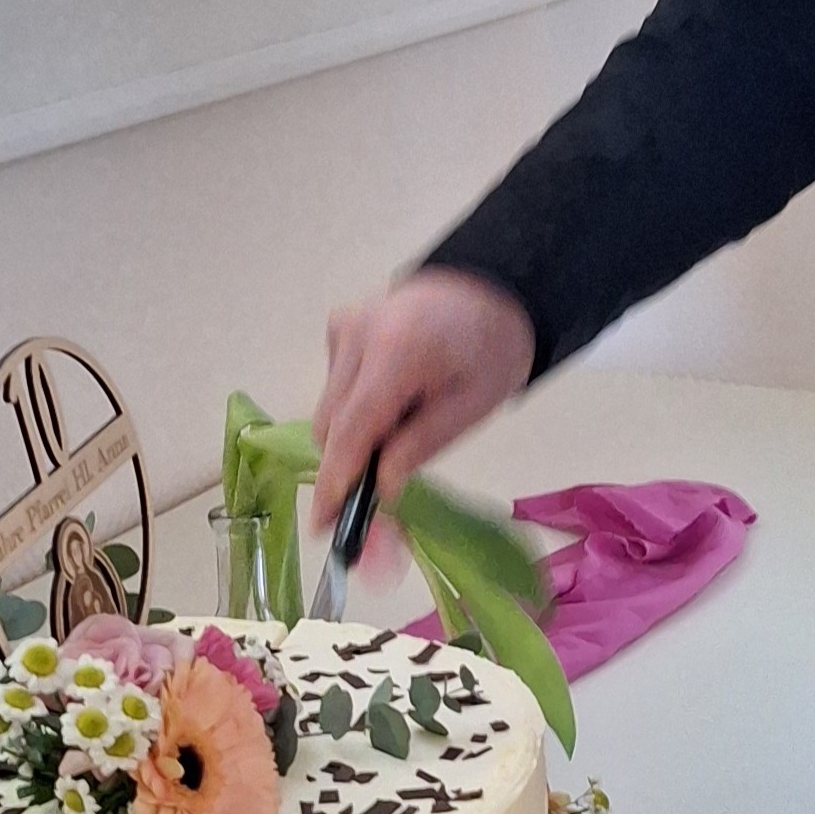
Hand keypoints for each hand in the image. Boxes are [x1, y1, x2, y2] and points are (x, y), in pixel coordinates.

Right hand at [311, 269, 534, 528]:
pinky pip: (334, 383)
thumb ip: (420, 447)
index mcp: (398, 350)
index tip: (323, 524)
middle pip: (332, 423)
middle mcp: (358, 332)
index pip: (352, 427)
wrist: (491, 289)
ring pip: (328, 407)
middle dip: (347, 466)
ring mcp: (344, 324)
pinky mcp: (339, 324)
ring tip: (402, 428)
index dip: (334, 481)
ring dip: (354, 435)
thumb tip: (379, 490)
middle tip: (376, 502)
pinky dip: (355, 404)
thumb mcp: (472, 407)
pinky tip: (393, 395)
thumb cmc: (491, 350)